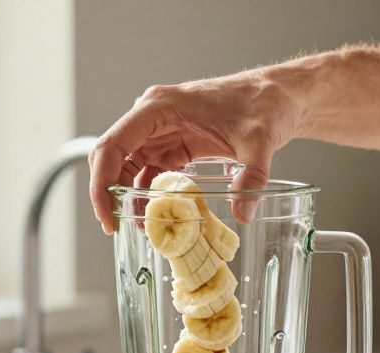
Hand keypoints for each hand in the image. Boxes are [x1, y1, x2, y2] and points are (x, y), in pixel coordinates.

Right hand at [87, 69, 301, 233]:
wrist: (277, 97)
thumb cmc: (264, 104)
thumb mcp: (259, 141)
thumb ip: (251, 176)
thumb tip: (243, 213)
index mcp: (160, 107)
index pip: (113, 144)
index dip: (101, 182)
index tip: (107, 215)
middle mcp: (153, 117)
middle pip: (113, 157)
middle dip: (109, 194)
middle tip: (115, 228)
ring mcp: (162, 131)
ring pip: (128, 167)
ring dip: (129, 197)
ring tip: (143, 228)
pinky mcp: (174, 144)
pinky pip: (149, 171)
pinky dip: (147, 195)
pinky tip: (156, 216)